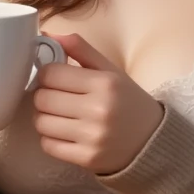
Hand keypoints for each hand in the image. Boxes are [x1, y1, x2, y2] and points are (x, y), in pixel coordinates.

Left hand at [33, 33, 164, 175]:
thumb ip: (80, 49)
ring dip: (45, 117)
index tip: (55, 77)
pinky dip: (51, 138)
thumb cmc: (127, 101)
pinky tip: (65, 133)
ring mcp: (93, 137)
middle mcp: (99, 110)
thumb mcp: (110, 71)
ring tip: (60, 115)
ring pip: (41, 123)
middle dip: (44, 95)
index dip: (47, 73)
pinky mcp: (87, 158)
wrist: (152, 141)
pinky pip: (48, 145)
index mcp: (105, 83)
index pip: (51, 73)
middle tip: (57, 97)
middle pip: (42, 98)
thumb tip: (45, 34)